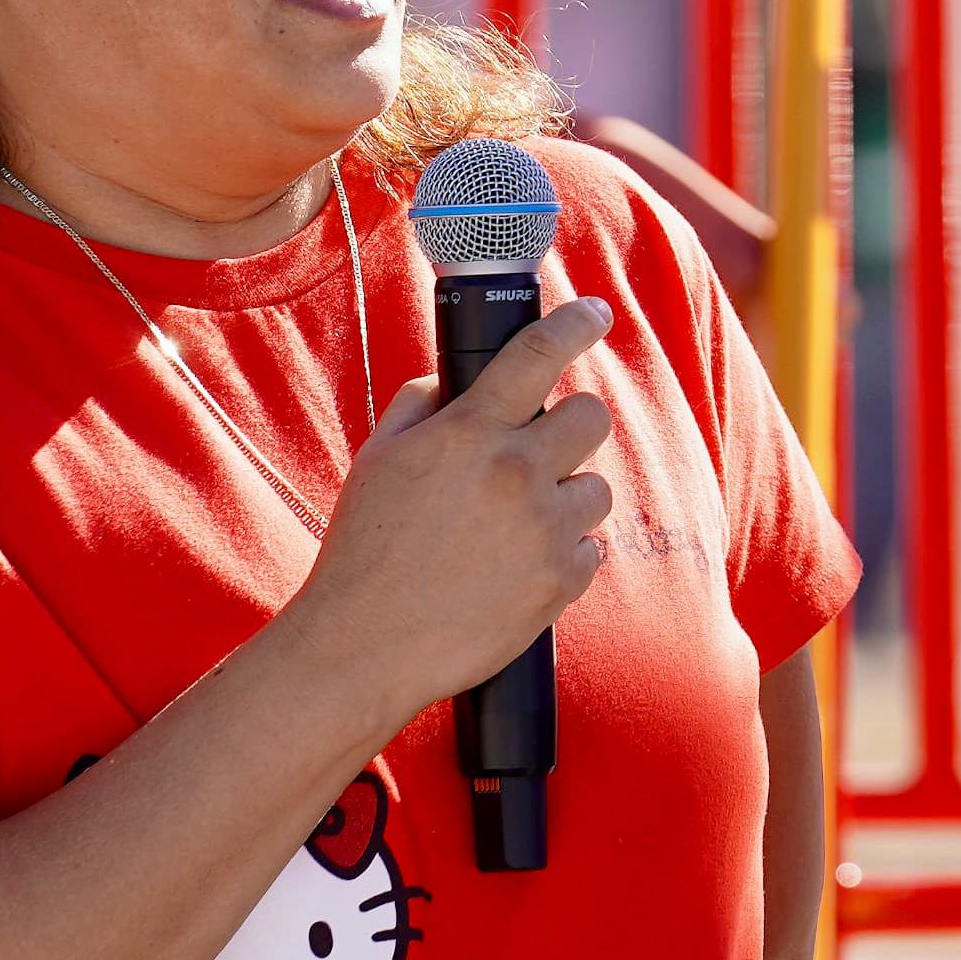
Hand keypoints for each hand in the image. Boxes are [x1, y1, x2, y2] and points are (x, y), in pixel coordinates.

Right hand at [284, 288, 619, 730]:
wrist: (364, 646)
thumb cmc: (364, 551)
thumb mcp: (378, 459)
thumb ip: (421, 405)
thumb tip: (459, 382)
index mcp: (468, 433)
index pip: (539, 354)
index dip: (576, 324)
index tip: (594, 313)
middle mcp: (515, 472)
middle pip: (592, 416)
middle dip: (571, 428)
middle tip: (540, 452)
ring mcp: (544, 528)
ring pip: (596, 487)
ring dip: (566, 499)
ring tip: (515, 527)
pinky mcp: (561, 580)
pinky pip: (591, 547)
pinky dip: (564, 554)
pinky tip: (518, 569)